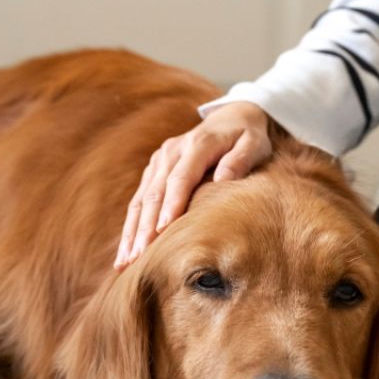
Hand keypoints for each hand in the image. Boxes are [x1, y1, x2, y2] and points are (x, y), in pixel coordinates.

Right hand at [115, 101, 271, 268]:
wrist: (231, 117)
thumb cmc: (247, 136)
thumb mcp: (253, 143)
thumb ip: (240, 160)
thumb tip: (222, 180)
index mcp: (197, 145)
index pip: (181, 178)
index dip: (171, 204)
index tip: (164, 230)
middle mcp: (172, 152)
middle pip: (155, 193)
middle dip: (145, 226)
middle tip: (139, 257)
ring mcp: (159, 161)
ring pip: (141, 200)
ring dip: (132, 231)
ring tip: (125, 261)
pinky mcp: (154, 170)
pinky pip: (139, 201)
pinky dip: (131, 226)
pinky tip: (126, 251)